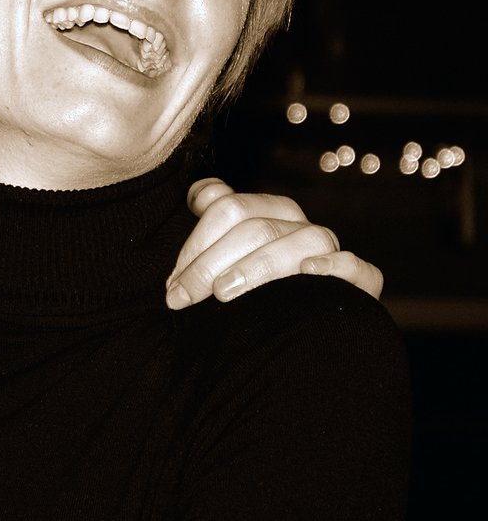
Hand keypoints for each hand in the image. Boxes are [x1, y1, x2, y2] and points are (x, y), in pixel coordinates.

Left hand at [164, 177, 383, 309]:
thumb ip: (213, 215)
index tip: (172, 283)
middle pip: (254, 227)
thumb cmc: (249, 289)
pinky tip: (309, 271)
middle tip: (181, 297)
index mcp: (266, 210)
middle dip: (210, 264)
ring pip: (302, 241)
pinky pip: (357, 267)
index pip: (228, 208)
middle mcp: (297, 224)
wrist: (297, 335)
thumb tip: (196, 195)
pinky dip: (335, 266)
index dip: (195, 244)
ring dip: (260, 265)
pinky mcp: (360, 281)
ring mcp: (330, 249)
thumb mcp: (224, 253)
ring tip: (224, 293)